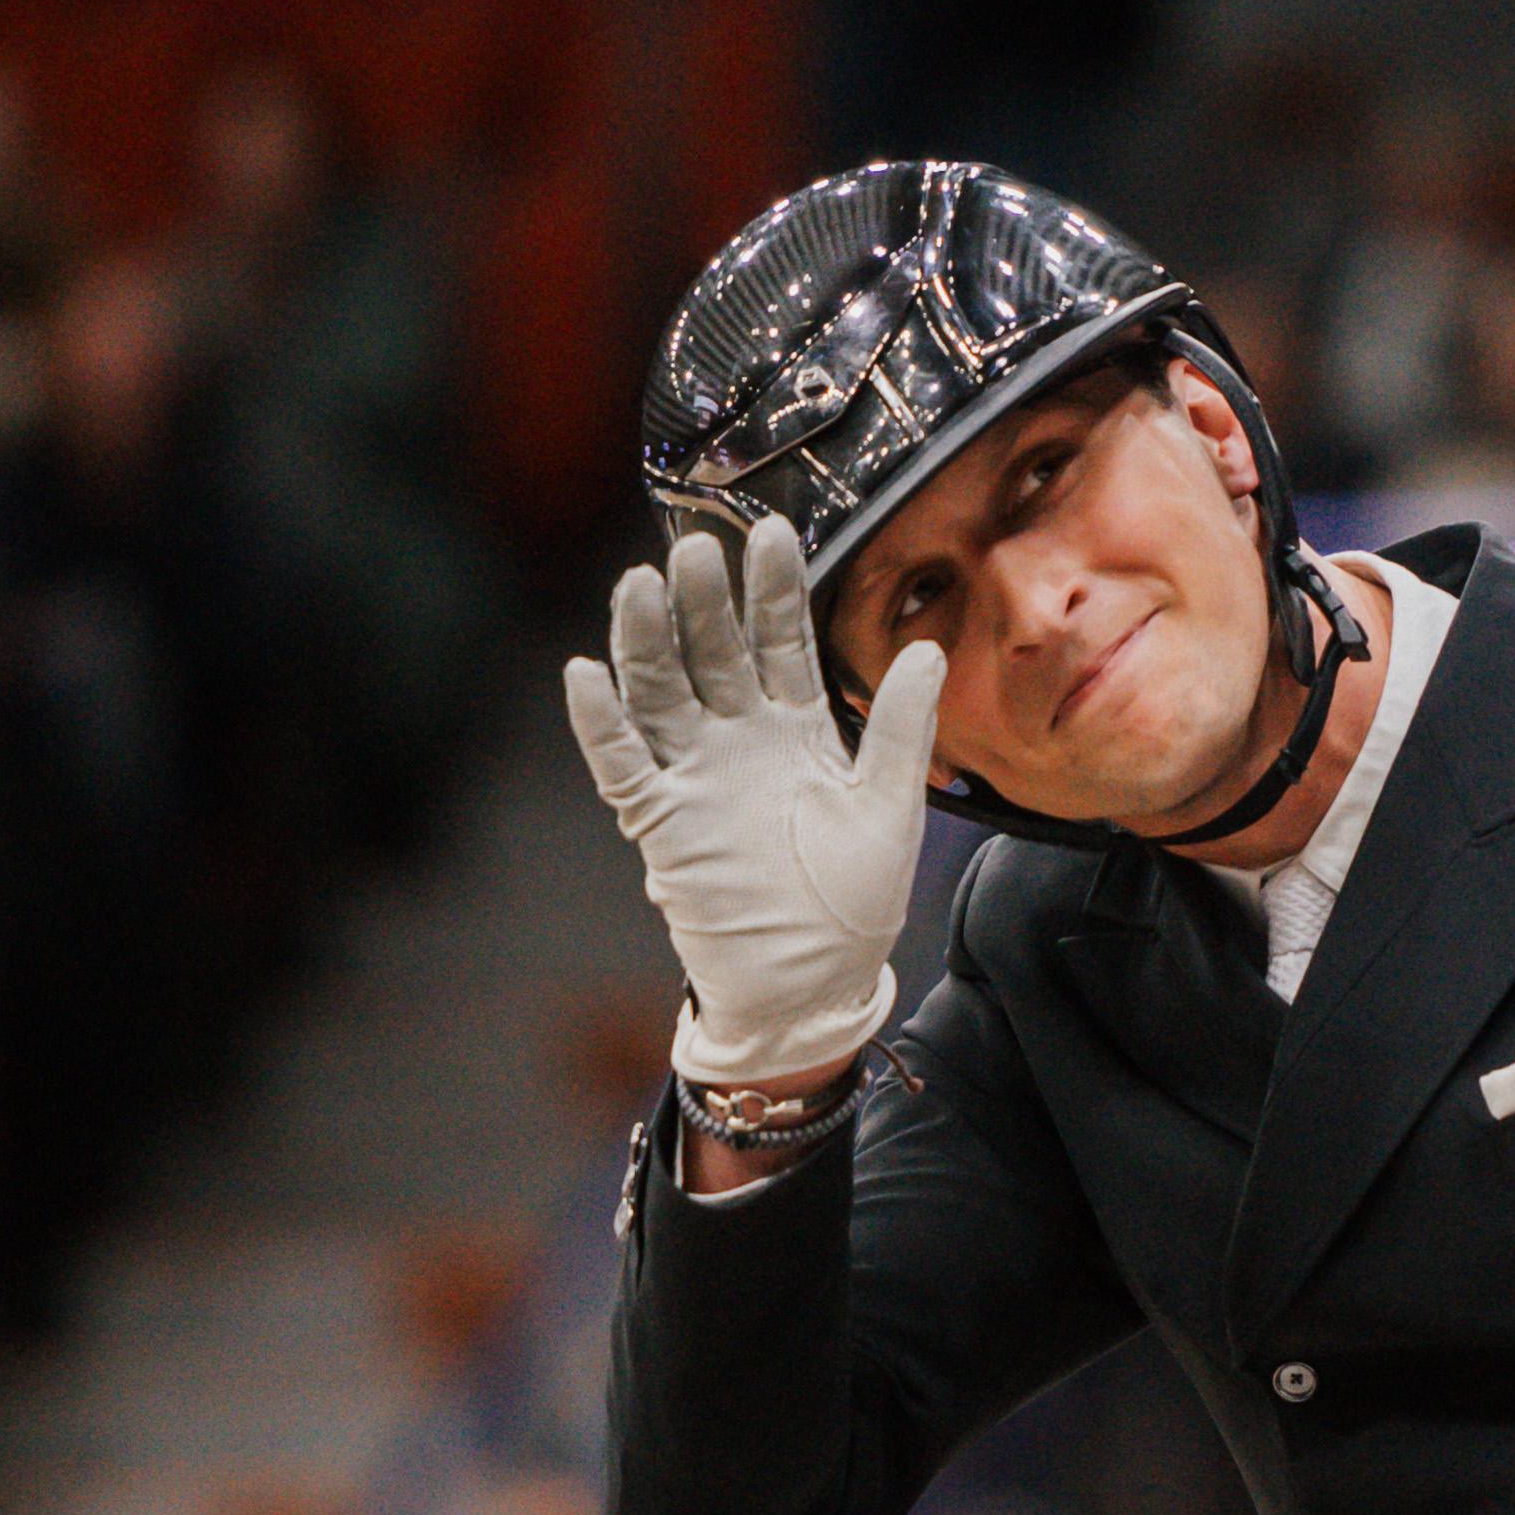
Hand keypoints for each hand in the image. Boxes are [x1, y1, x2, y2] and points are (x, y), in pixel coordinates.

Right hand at [562, 515, 945, 1087]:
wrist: (812, 984)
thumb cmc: (855, 900)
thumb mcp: (891, 806)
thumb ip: (904, 727)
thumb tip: (930, 646)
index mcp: (796, 726)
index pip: (781, 639)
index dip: (774, 588)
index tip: (773, 529)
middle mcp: (740, 738)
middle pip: (714, 653)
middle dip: (704, 601)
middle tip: (696, 547)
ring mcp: (695, 775)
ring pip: (661, 692)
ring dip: (647, 641)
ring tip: (640, 585)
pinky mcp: (661, 821)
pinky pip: (622, 763)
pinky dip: (601, 723)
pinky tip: (584, 674)